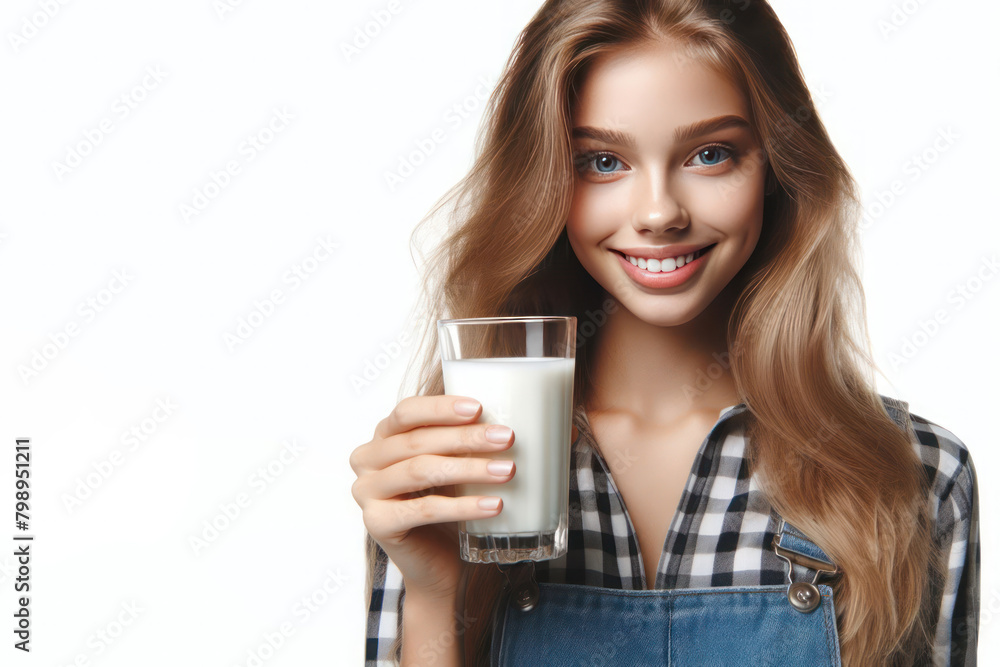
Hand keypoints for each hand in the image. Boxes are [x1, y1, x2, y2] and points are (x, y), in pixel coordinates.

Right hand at [350, 395, 515, 599]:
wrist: (436, 562)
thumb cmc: (446, 504)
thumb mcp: (450, 463)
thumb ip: (461, 439)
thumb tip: (503, 420)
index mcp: (382, 436)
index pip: (406, 412)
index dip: (441, 408)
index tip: (479, 408)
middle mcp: (366, 461)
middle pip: (417, 442)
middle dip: (466, 438)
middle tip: (507, 437)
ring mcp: (366, 493)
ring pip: (421, 471)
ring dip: (469, 469)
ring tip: (507, 470)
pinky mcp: (377, 523)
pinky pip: (425, 509)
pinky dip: (463, 506)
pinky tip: (493, 505)